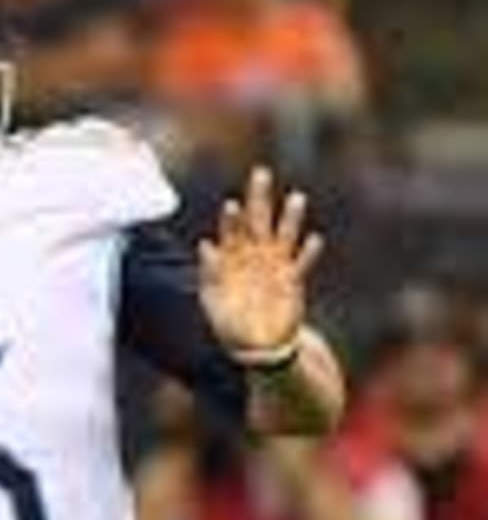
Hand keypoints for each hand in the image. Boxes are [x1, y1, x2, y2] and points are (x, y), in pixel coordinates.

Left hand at [198, 166, 322, 362]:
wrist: (253, 347)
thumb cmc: (228, 323)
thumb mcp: (212, 299)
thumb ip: (210, 271)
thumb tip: (204, 244)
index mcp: (231, 259)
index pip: (230, 232)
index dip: (231, 219)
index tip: (231, 205)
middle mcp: (254, 256)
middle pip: (257, 221)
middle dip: (259, 198)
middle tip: (260, 172)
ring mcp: (275, 266)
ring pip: (284, 235)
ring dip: (290, 218)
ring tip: (296, 198)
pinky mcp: (292, 280)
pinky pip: (302, 263)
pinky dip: (308, 252)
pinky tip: (314, 239)